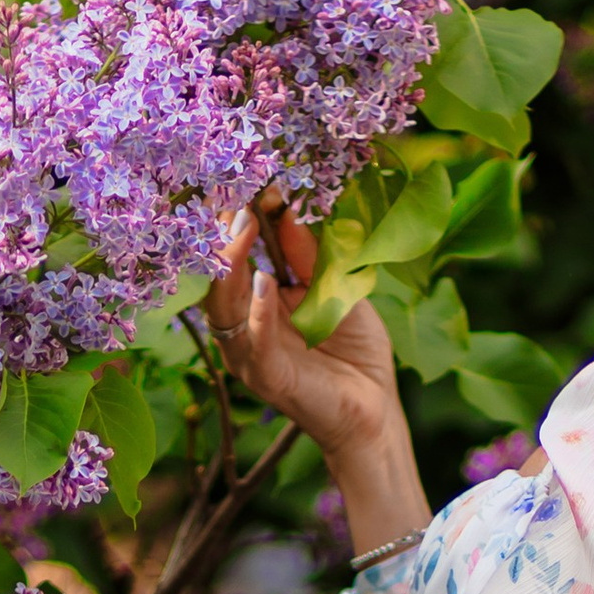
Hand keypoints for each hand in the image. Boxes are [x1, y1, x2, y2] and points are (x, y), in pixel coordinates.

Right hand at [207, 201, 428, 554]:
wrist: (375, 411)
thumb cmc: (356, 353)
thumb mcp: (336, 290)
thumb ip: (310, 256)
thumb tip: (285, 209)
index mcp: (258, 303)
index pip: (237, 256)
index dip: (239, 221)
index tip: (247, 182)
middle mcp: (244, 326)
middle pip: (218, 276)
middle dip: (223, 235)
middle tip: (233, 195)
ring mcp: (249, 353)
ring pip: (223, 306)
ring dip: (232, 265)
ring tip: (243, 227)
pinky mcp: (265, 378)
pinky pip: (251, 343)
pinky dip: (257, 313)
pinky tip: (266, 284)